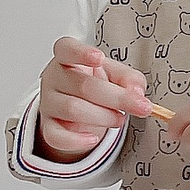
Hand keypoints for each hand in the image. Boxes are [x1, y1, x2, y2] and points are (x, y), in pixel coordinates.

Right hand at [35, 36, 150, 160]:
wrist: (77, 110)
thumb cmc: (95, 85)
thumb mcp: (115, 75)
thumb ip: (129, 78)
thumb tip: (137, 92)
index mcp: (68, 58)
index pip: (67, 49)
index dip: (82, 53)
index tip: (99, 58)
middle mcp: (54, 77)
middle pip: (83, 85)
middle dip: (117, 98)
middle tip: (141, 107)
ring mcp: (48, 102)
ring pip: (72, 109)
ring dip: (104, 117)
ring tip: (120, 118)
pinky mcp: (48, 126)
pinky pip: (56, 136)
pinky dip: (76, 140)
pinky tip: (93, 139)